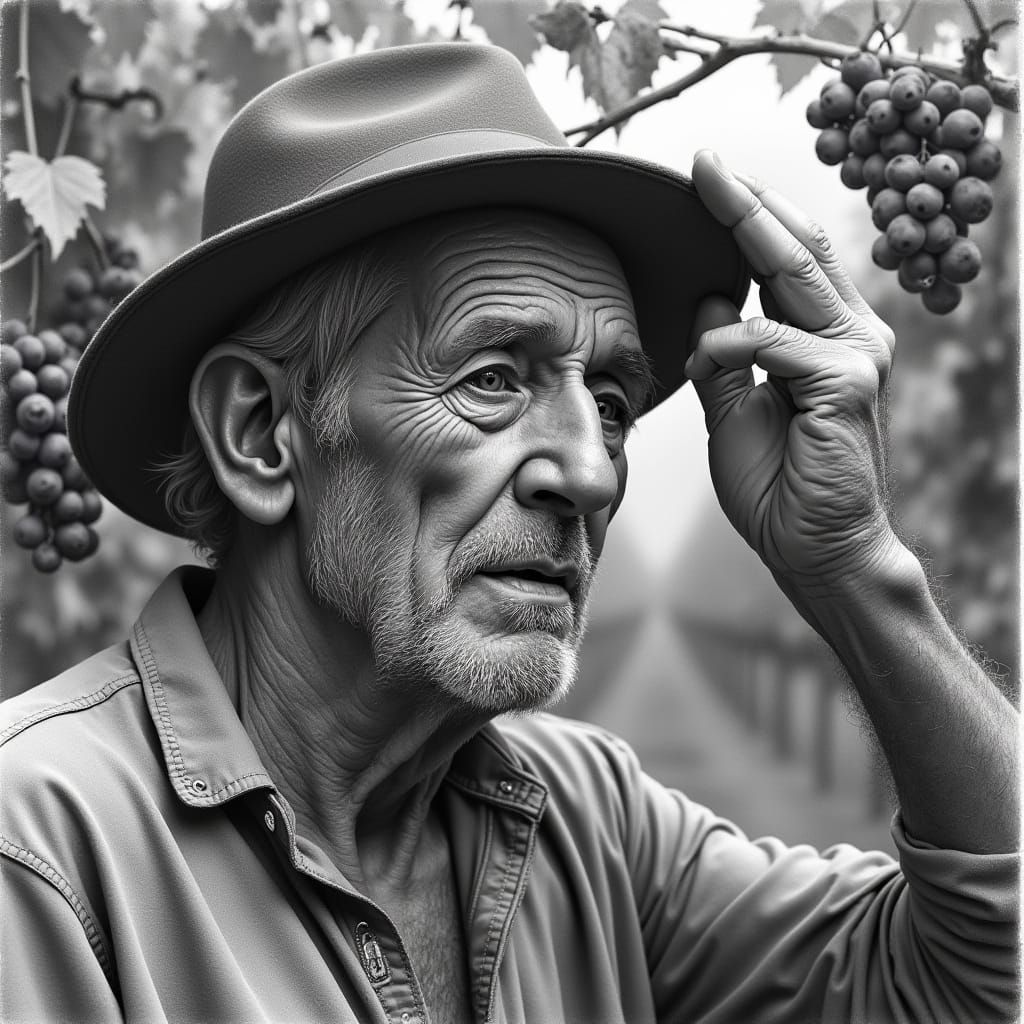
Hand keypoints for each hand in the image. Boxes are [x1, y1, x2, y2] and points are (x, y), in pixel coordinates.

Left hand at [687, 150, 904, 593]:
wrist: (813, 548)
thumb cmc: (777, 486)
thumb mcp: (733, 410)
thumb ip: (724, 356)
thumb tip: (709, 300)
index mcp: (823, 339)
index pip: (784, 262)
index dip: (748, 216)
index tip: (706, 177)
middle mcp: (850, 335)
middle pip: (796, 249)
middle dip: (747, 201)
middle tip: (704, 162)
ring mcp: (856, 355)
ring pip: (795, 274)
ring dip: (747, 231)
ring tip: (708, 190)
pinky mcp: (847, 383)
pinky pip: (776, 342)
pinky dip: (733, 343)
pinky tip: (708, 356)